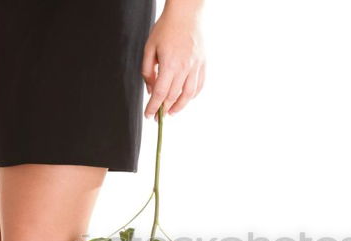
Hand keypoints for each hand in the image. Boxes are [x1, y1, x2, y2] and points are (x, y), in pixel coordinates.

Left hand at [142, 4, 205, 118]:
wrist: (186, 14)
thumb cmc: (166, 28)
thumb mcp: (149, 48)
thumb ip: (147, 71)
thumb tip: (151, 90)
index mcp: (169, 64)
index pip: (160, 93)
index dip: (153, 107)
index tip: (149, 115)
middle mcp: (184, 67)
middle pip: (173, 96)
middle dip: (164, 109)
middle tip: (158, 116)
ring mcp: (196, 66)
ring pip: (189, 94)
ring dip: (180, 106)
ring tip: (172, 112)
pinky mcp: (203, 64)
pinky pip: (199, 85)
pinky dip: (193, 95)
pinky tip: (186, 99)